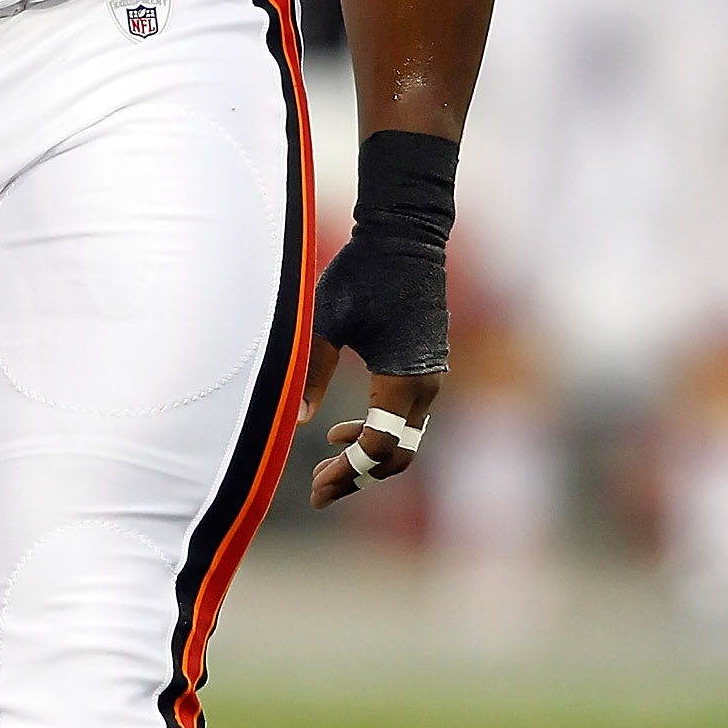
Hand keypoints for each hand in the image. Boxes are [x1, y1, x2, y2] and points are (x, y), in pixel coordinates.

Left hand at [297, 131, 455, 506]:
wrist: (405, 237)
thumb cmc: (361, 274)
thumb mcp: (324, 322)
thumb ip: (312, 373)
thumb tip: (296, 421)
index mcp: (401, 379)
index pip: (377, 448)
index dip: (347, 475)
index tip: (316, 489)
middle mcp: (425, 386)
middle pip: (398, 457)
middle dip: (357, 478)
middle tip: (318, 489)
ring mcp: (430, 378)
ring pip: (404, 441)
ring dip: (367, 458)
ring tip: (325, 464)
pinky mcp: (426, 369)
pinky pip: (407, 420)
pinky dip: (378, 435)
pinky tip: (342, 431)